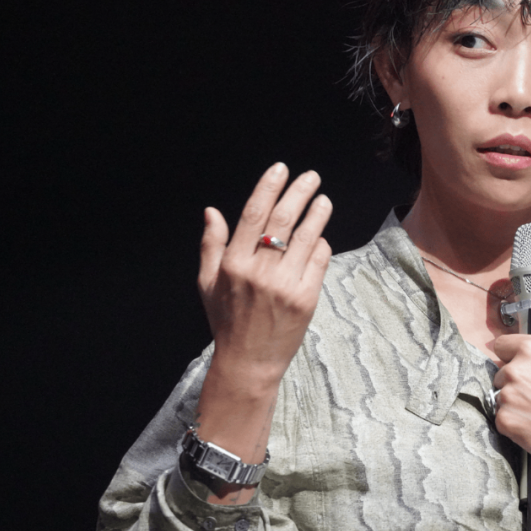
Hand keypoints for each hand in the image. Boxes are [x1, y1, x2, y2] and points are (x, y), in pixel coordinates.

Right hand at [198, 163, 332, 395]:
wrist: (249, 362)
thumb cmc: (227, 320)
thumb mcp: (207, 283)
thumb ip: (211, 245)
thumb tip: (212, 211)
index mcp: (233, 264)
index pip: (253, 214)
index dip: (268, 187)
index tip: (281, 169)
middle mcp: (259, 272)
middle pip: (283, 220)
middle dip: (299, 192)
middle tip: (311, 177)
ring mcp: (285, 285)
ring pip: (306, 237)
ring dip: (317, 214)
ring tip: (323, 199)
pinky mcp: (306, 298)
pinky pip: (319, 261)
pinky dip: (321, 245)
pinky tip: (320, 237)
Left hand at [490, 330, 530, 474]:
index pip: (502, 345)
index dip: (509, 355)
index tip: (512, 362)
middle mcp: (515, 370)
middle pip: (501, 374)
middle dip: (514, 383)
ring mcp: (507, 395)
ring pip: (501, 397)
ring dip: (514, 404)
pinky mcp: (505, 419)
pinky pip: (502, 419)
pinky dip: (514, 423)